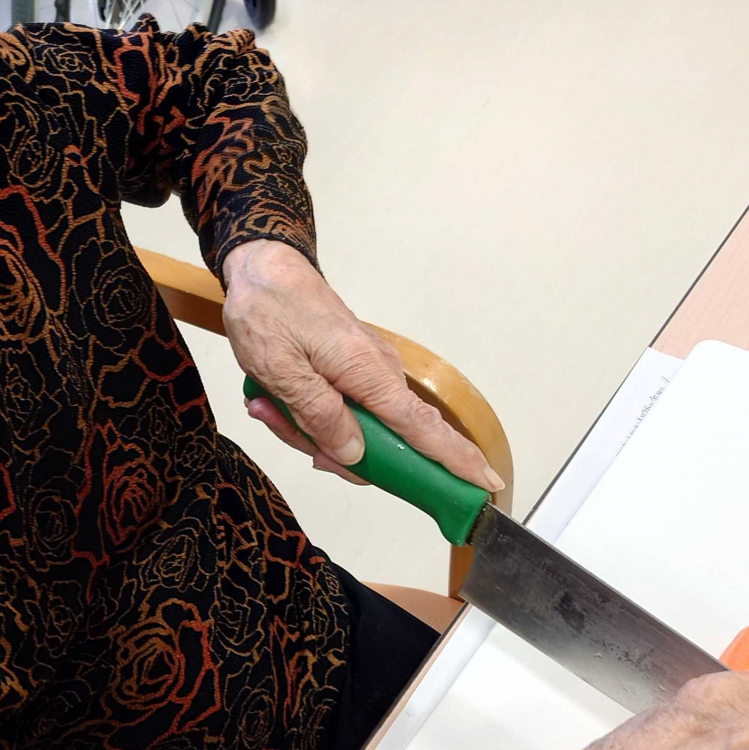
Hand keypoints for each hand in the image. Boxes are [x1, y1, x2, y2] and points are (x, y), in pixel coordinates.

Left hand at [219, 239, 502, 491]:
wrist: (263, 265)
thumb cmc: (269, 309)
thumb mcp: (282, 371)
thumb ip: (320, 416)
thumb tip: (355, 454)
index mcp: (370, 374)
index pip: (424, 429)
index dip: (455, 460)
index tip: (485, 484)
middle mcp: (378, 374)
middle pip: (377, 443)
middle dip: (325, 448)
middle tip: (276, 418)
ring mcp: (366, 373)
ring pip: (348, 431)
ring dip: (302, 428)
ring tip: (264, 401)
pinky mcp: (350, 371)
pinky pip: (335, 412)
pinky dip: (301, 414)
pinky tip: (269, 399)